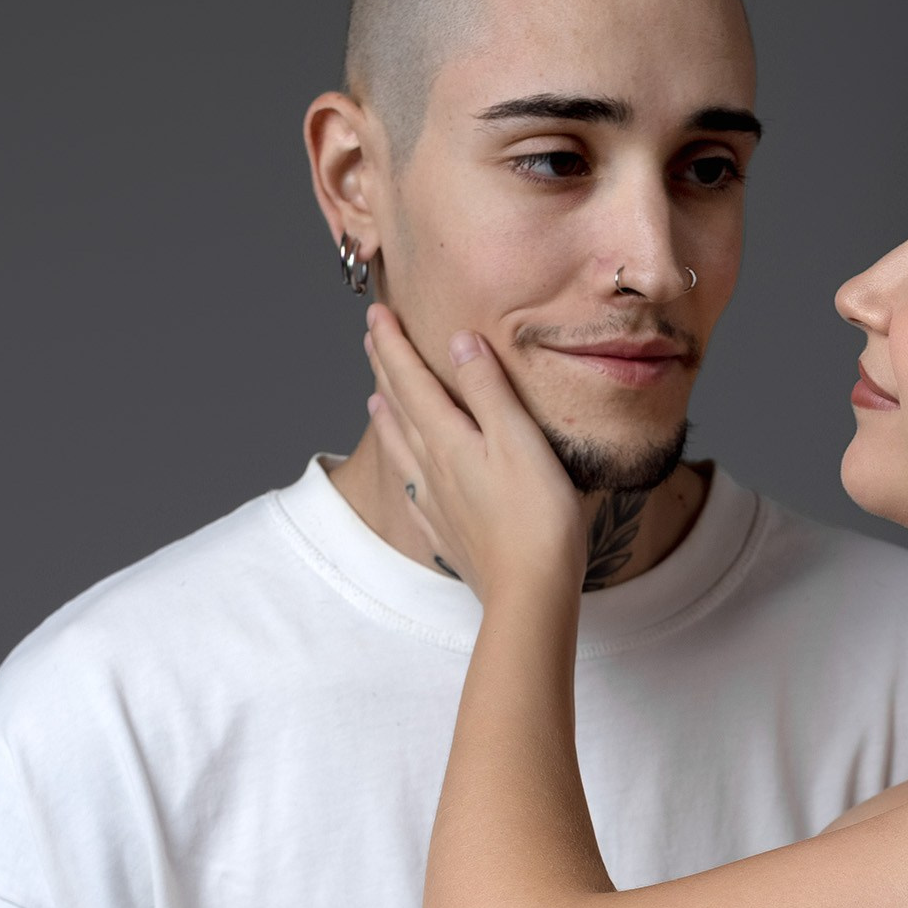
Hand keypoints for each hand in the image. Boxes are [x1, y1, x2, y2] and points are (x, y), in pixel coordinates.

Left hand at [364, 306, 587, 603]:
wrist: (529, 594)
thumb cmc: (537, 518)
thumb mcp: (519, 440)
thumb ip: (488, 388)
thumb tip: (458, 340)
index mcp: (448, 439)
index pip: (411, 380)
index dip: (393, 344)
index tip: (377, 314)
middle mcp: (433, 468)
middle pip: (399, 409)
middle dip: (384, 369)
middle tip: (370, 340)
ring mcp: (437, 502)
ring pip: (401, 448)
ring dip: (386, 416)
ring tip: (373, 398)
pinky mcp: (449, 532)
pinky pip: (413, 490)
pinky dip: (403, 469)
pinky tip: (405, 474)